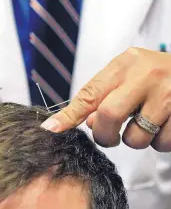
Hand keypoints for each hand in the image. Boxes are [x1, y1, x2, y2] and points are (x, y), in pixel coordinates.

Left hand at [41, 48, 170, 151]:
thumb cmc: (153, 78)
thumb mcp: (127, 77)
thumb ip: (105, 97)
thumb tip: (88, 124)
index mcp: (125, 64)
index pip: (89, 94)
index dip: (68, 115)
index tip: (50, 130)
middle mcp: (146, 75)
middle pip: (108, 115)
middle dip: (104, 135)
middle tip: (109, 137)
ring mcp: (168, 93)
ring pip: (135, 137)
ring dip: (134, 141)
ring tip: (144, 124)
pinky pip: (161, 143)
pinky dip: (158, 142)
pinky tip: (163, 126)